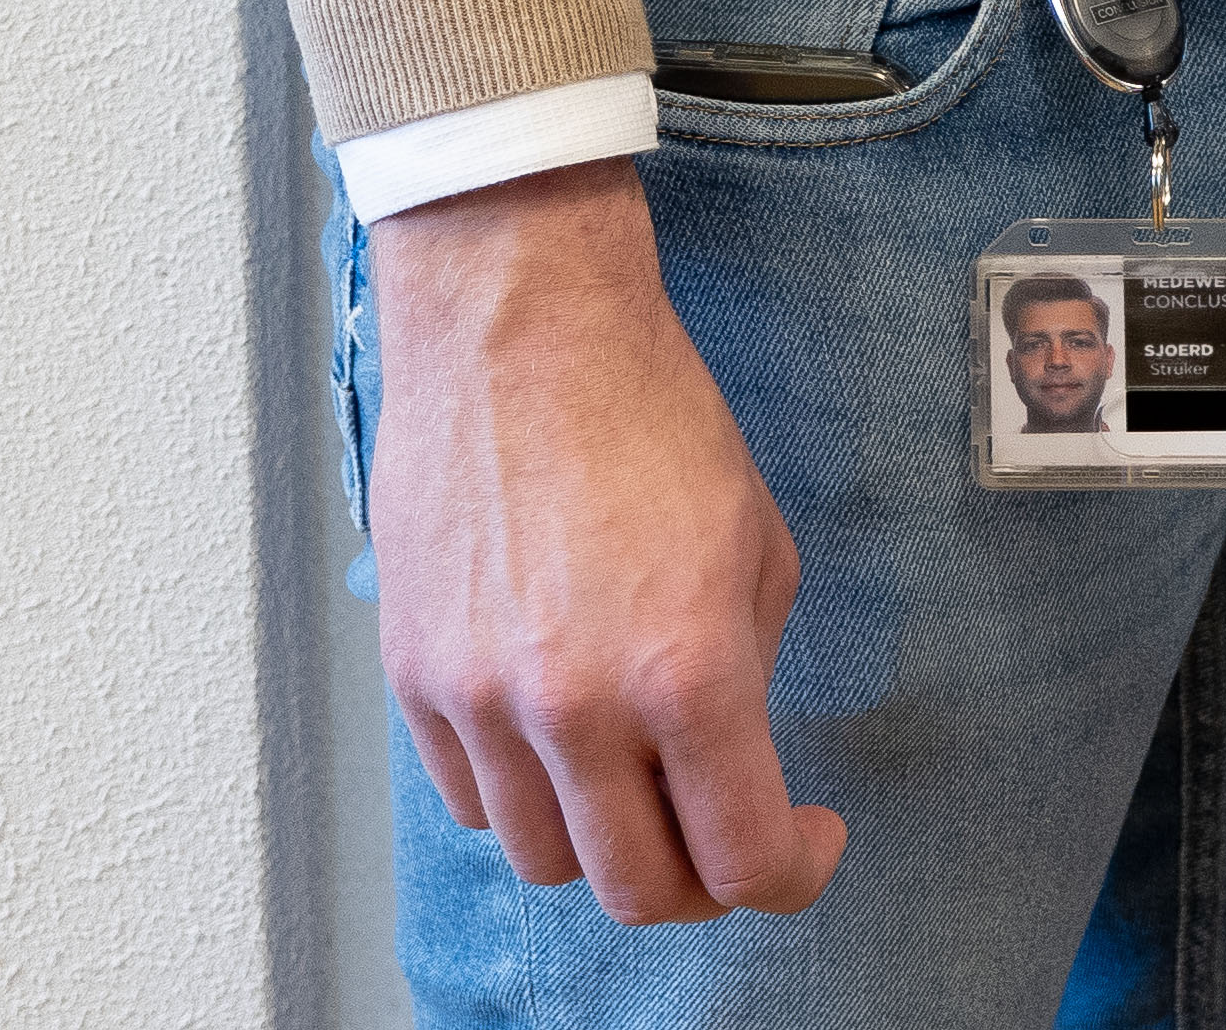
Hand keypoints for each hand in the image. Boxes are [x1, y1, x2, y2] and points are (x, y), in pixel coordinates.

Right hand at [363, 163, 849, 920]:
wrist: (520, 333)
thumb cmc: (648, 414)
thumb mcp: (756, 543)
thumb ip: (748, 669)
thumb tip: (734, 758)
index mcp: (688, 671)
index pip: (743, 856)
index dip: (795, 870)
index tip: (810, 840)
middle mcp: (576, 708)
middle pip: (640, 891)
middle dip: (704, 882)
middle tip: (730, 834)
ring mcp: (482, 704)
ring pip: (547, 861)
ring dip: (608, 843)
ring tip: (644, 779)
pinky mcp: (416, 682)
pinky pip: (474, 801)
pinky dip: (528, 797)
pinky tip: (565, 739)